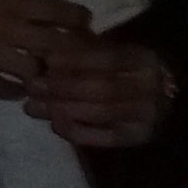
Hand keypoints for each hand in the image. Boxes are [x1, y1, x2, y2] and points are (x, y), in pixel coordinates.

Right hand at [0, 0, 87, 99]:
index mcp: (0, 5)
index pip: (52, 11)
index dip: (75, 15)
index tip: (87, 18)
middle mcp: (1, 35)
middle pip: (52, 46)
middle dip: (72, 47)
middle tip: (80, 48)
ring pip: (33, 72)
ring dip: (46, 71)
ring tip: (53, 68)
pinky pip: (3, 90)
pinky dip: (17, 90)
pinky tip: (20, 87)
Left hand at [16, 31, 175, 150]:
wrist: (156, 96)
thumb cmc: (120, 67)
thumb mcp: (108, 49)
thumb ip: (83, 50)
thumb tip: (44, 57)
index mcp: (145, 60)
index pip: (110, 59)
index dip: (76, 60)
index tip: (47, 60)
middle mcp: (152, 89)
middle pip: (104, 89)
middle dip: (64, 88)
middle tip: (32, 86)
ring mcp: (148, 116)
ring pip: (102, 113)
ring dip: (63, 110)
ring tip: (32, 106)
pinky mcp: (138, 137)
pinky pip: (105, 138)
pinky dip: (77, 132)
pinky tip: (54, 125)